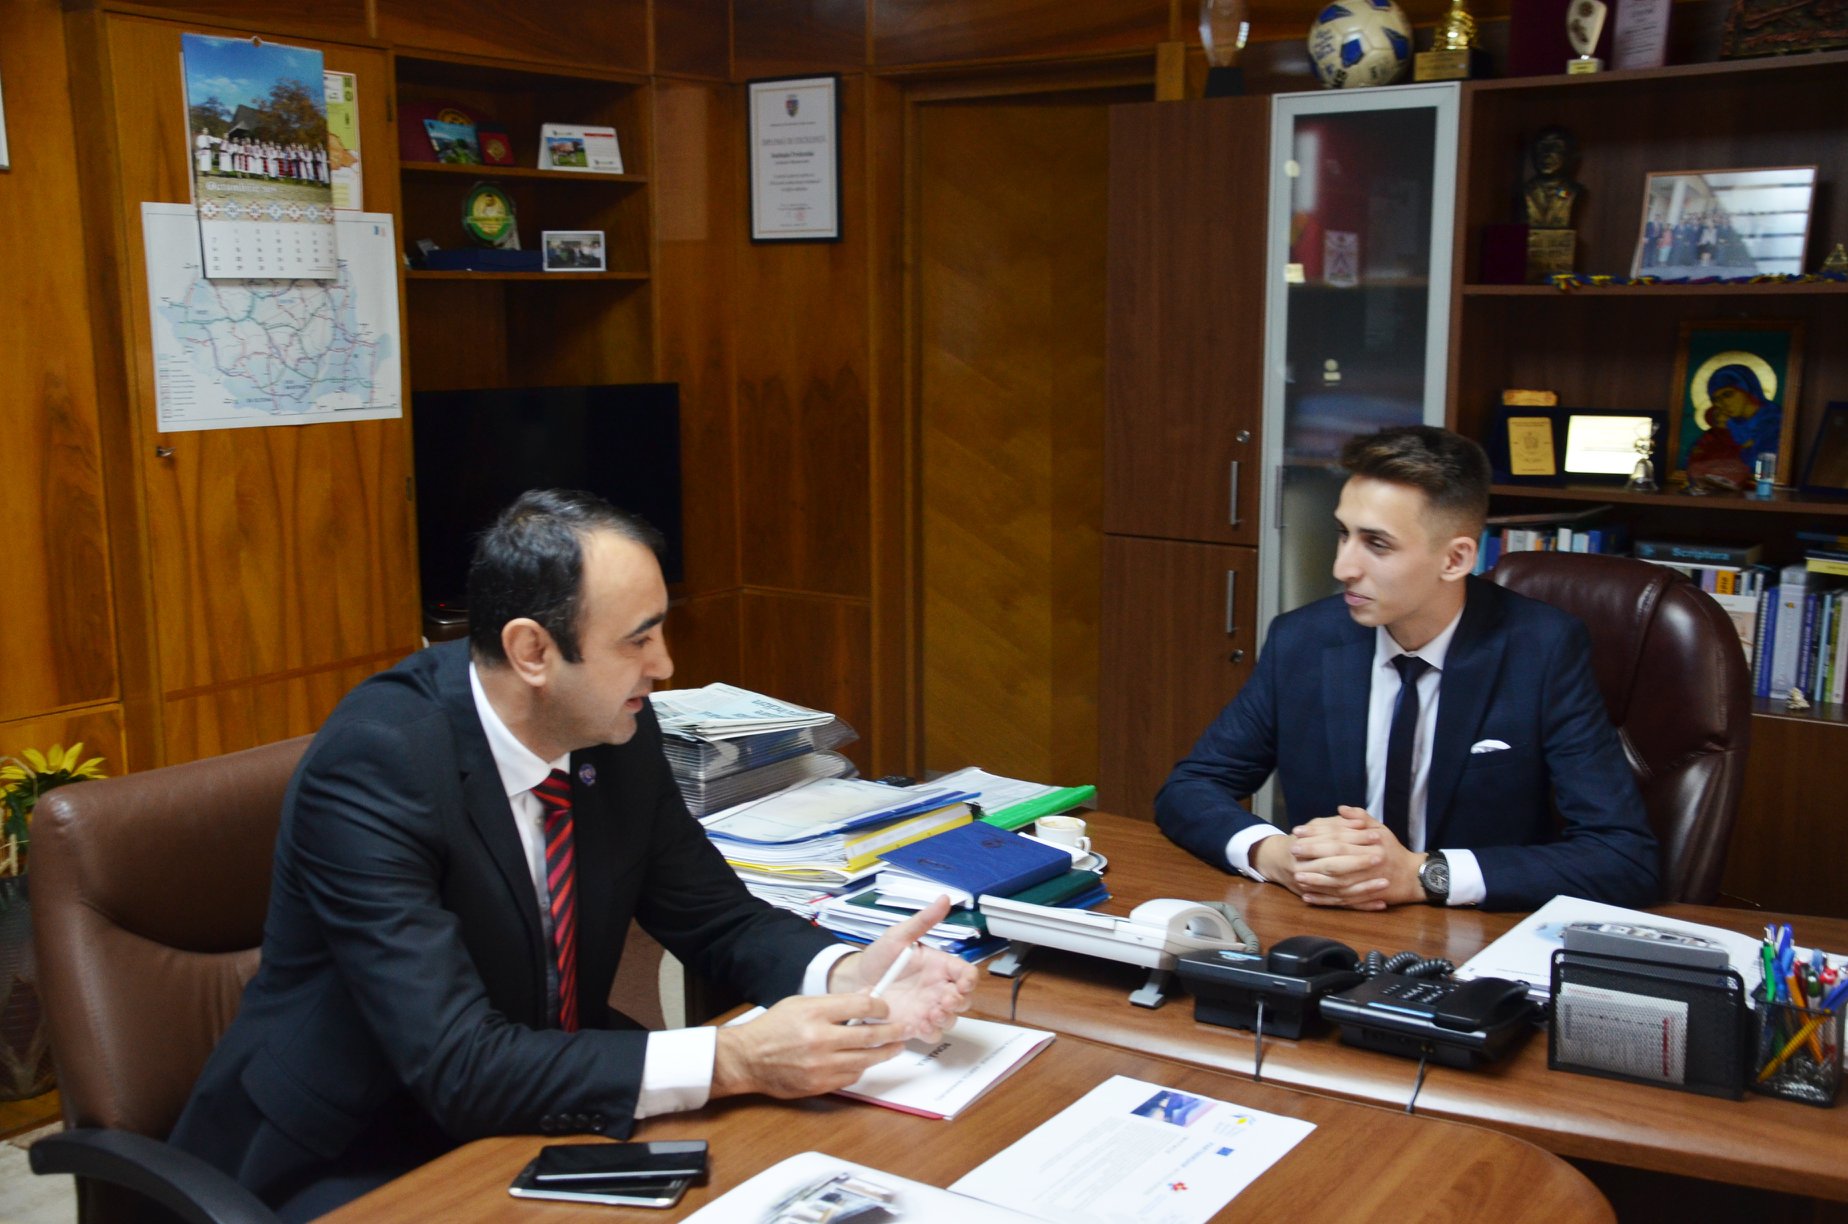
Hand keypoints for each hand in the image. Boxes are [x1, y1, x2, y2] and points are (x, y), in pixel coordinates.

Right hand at [711, 994, 908, 1099]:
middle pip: (869, 1034)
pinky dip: (861, 1068)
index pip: (860, 1005)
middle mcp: (819, 1039)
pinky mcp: (819, 1085)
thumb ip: (833, 1003)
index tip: (886, 1008)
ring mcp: (820, 1065)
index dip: (880, 1006)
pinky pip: (851, 1077)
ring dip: (885, 1053)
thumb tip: (865, 999)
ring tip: (895, 1047)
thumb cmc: (773, 1028)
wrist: (747, 1059)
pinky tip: (865, 1061)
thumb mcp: (800, 1004)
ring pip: (866, 1059)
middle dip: (892, 1031)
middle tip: (904, 1029)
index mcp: (814, 1012)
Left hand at [829, 896, 975, 1040]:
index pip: (967, 974)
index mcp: (939, 966)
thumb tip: (944, 899)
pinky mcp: (914, 1025)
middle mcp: (938, 989)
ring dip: (946, 1019)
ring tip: (931, 1013)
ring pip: (950, 1020)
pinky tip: (920, 1025)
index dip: (969, 980)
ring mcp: (928, 1009)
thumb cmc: (879, 957)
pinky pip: (931, 1034)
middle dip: (958, 1002)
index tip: (962, 983)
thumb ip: (923, 920)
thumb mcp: (899, 935)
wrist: (855, 979)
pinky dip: (930, 1032)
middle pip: (964, 1000)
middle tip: (944, 1000)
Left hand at [1285, 807, 1423, 908]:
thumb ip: (1361, 818)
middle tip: (1293, 850)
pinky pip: (1341, 901)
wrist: (1412, 877)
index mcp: (1371, 845)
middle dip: (1312, 855)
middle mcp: (1368, 864)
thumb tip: (1341, 809)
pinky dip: (1324, 900)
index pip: (1338, 838)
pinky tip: (1308, 897)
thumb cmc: (1393, 850)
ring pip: (1337, 884)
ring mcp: (1366, 884)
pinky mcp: (1363, 899)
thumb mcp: (1381, 829)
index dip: (1316, 834)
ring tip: (1296, 875)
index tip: (1298, 831)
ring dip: (1315, 880)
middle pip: (1335, 860)